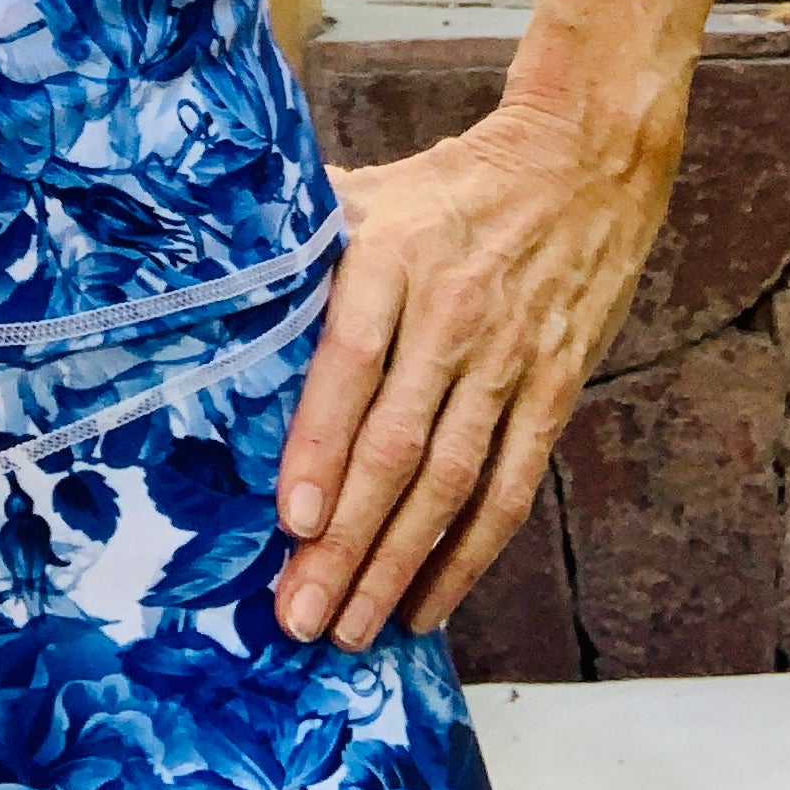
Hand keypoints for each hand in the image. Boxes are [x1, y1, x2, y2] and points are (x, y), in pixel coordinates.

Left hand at [273, 87, 683, 649]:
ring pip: (452, 482)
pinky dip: (469, 554)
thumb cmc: (449, 183)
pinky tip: (429, 603)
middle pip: (398, 444)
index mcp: (392, 258)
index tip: (291, 518)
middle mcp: (451, 315)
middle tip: (300, 615)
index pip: (352, 362)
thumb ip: (300, 237)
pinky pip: (511, 487)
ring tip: (352, 629)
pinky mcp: (553, 390)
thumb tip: (207, 269)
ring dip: (400, 564)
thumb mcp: (369, 190)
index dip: (322, 444)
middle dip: (348, 540)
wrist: (581, 160)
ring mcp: (508, 359)